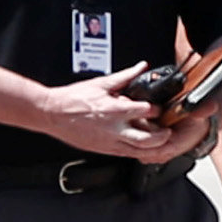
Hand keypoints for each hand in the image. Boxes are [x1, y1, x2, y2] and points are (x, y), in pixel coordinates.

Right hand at [37, 65, 212, 163]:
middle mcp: (114, 129)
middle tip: (169, 131)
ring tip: (162, 143)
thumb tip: (141, 67)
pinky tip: (144, 150)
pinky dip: (139, 153)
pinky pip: (126, 155)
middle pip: (147, 138)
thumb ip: (124, 77)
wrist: (53, 113)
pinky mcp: (104, 150)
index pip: (145, 111)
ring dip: (154, 148)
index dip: (156, 110)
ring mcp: (109, 142)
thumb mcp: (101, 84)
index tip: (161, 107)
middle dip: (162, 137)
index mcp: (114, 110)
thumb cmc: (73, 99)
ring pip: (139, 151)